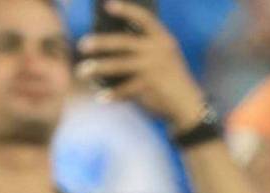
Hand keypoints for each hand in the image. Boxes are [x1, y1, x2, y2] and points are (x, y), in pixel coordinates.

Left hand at [75, 0, 205, 131]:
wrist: (188, 105)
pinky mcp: (148, 87)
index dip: (126, 11)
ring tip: (82, 71)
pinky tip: (100, 97)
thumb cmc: (171, 79)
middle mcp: (157, 51)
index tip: (108, 6)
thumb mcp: (166, 56)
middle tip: (82, 45)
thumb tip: (113, 43)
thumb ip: (147, 47)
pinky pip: (124, 89)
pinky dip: (112, 94)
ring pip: (118, 66)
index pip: (143, 19)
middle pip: (122, 43)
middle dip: (100, 43)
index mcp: (162, 39)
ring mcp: (152, 69)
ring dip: (98, 68)